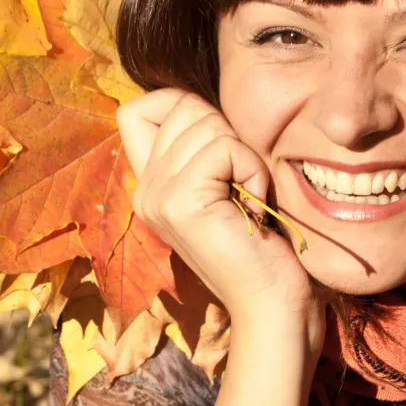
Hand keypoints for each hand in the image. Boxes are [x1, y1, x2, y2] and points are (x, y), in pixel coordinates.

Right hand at [118, 88, 316, 321]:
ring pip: (207, 125)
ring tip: (246, 198)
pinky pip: (225, 148)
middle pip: (182, 107)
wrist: (271, 303)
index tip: (217, 138)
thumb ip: (201, 148)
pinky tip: (252, 208)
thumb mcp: (222, 186)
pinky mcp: (181, 202)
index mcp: (148, 185)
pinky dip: (252, 171)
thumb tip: (200, 102)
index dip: (177, 104)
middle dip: (227, 132)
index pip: (134, 110)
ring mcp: (157, 196)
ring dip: (245, 156)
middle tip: (239, 183)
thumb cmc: (260, 242)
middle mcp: (144, 190)